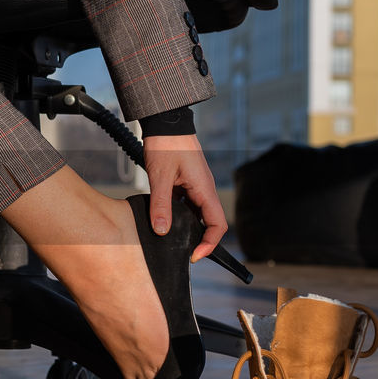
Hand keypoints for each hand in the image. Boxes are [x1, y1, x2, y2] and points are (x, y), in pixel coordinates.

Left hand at [143, 134, 226, 261]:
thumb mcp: (161, 177)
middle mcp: (204, 190)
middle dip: (199, 240)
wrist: (166, 123)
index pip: (217, 224)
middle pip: (209, 223)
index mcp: (204, 190)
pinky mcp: (187, 183)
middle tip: (182, 252)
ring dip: (188, 228)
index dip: (209, 244)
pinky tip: (163, 218)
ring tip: (171, 238)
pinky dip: (178, 215)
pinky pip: (187, 205)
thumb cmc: (166, 145)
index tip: (194, 255)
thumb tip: (162, 230)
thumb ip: (161, 205)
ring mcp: (196, 187)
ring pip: (197, 215)